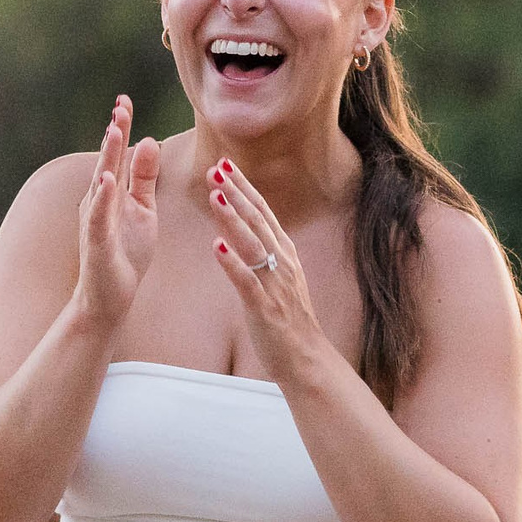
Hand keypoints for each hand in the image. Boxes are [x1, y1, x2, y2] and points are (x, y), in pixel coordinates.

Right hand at [74, 96, 159, 326]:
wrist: (110, 297)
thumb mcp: (143, 210)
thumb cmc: (125, 253)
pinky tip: (108, 181)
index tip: (125, 99)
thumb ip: (145, 178)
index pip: (118, 155)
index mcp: (113, 193)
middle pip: (108, 161)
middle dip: (114, 133)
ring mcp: (96, 221)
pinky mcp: (97, 242)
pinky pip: (99, 217)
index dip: (122, 127)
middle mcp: (99, 201)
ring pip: (101, 183)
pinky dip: (103, 199)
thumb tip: (150, 140)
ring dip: (107, 156)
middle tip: (121, 104)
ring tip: (114, 129)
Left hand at [208, 160, 331, 377]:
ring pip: (252, 244)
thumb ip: (267, 252)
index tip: (225, 164)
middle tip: (215, 168)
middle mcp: (281, 262)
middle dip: (235, 192)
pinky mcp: (264, 307)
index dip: (243, 186)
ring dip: (233, 218)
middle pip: (257, 220)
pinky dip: (232, 264)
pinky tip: (216, 247)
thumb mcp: (281, 277)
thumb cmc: (289, 319)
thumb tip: (249, 228)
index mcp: (284, 253)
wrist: (306, 357)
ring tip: (215, 196)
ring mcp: (274, 284)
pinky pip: (247, 281)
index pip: (262, 211)